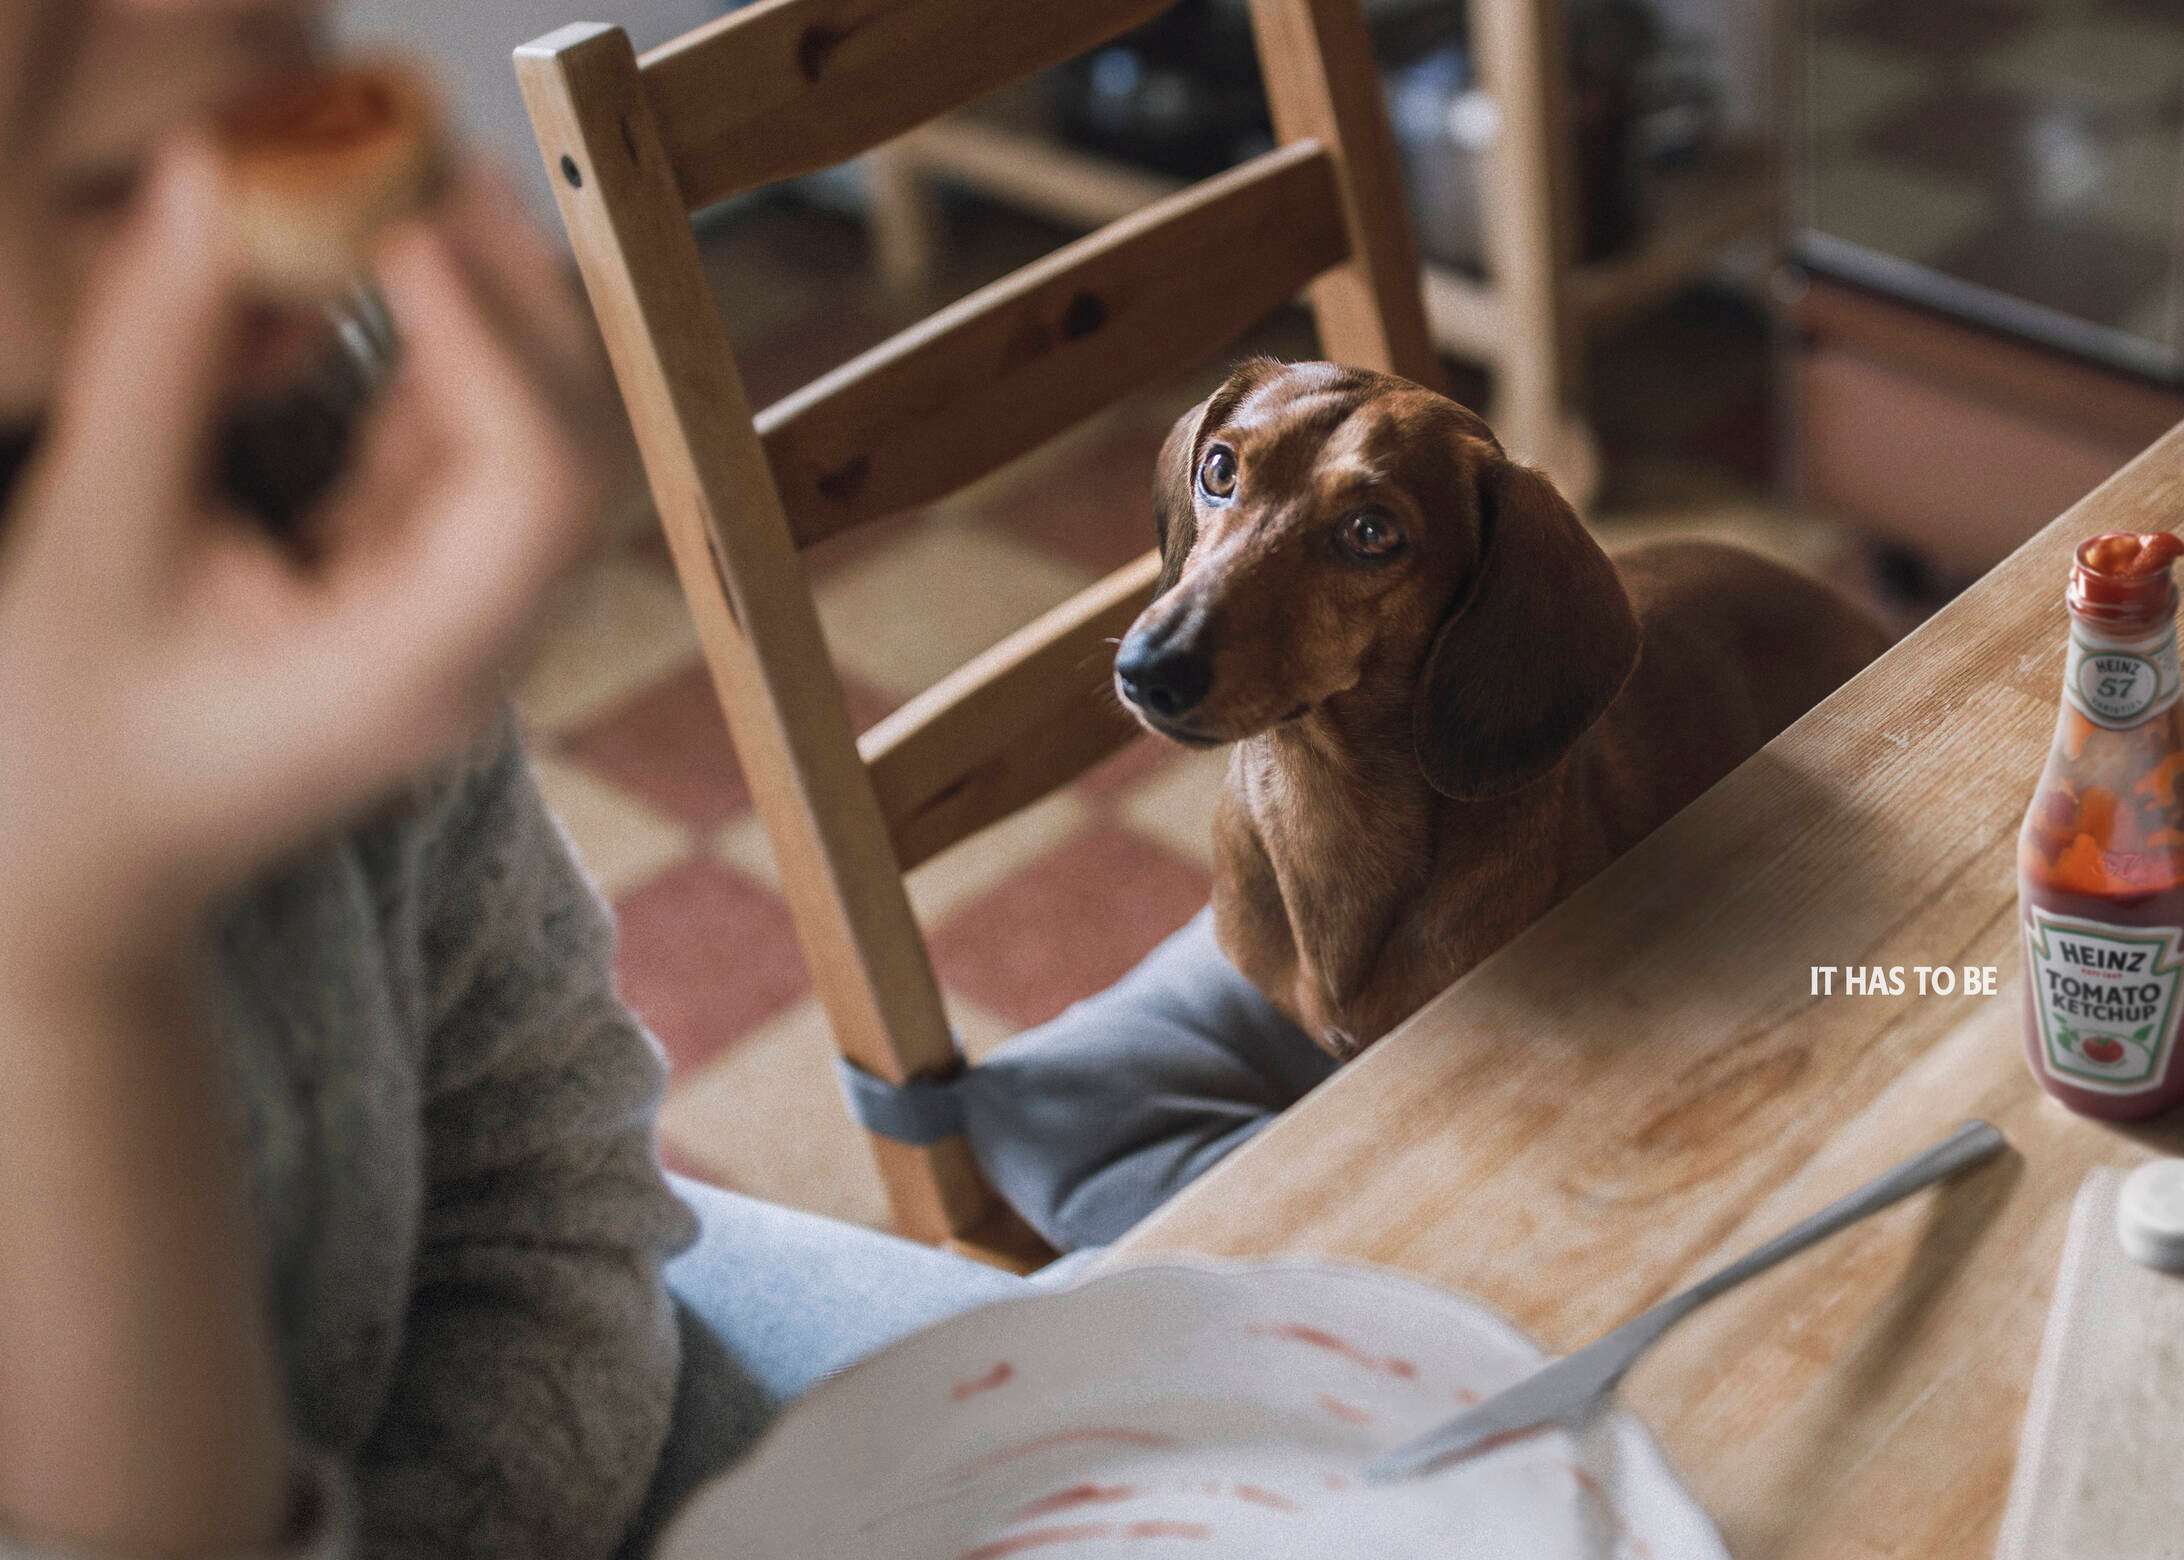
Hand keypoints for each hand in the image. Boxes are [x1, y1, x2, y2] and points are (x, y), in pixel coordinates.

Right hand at [0, 137, 607, 986]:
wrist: (82, 876)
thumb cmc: (66, 745)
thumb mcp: (88, 542)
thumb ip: (155, 363)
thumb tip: (209, 188)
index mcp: (418, 670)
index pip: (541, 494)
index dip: (500, 347)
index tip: (407, 232)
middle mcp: (476, 649)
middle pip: (573, 458)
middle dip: (520, 307)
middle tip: (433, 174)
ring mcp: (464, 623)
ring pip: (531, 445)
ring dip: (484, 321)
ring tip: (406, 195)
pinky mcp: (425, 594)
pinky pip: (463, 459)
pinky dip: (431, 363)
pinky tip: (378, 275)